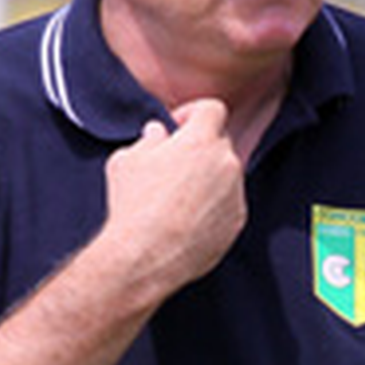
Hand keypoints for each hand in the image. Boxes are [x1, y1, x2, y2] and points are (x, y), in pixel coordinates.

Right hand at [100, 98, 247, 290]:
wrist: (147, 256)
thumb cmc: (133, 205)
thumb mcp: (127, 161)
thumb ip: (147, 140)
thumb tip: (157, 134)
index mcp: (201, 140)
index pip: (212, 109)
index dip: (192, 114)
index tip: (176, 128)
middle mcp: (226, 163)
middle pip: (220, 142)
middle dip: (199, 148)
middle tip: (173, 165)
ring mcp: (235, 193)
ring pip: (226, 174)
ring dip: (208, 178)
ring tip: (177, 199)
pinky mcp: (237, 221)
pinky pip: (230, 203)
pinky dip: (214, 205)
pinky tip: (188, 219)